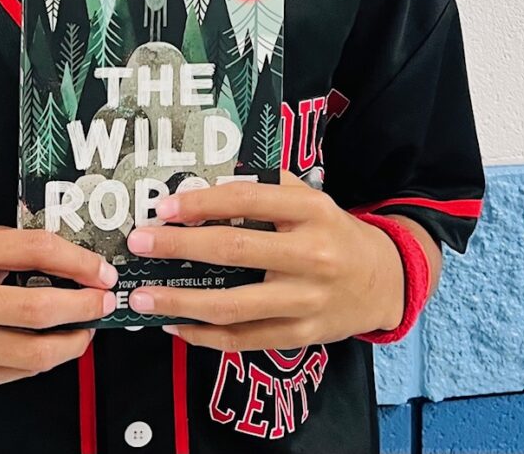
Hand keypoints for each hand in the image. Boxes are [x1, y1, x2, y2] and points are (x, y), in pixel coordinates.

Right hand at [0, 226, 117, 391]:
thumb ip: (13, 246)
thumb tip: (72, 257)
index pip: (34, 251)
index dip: (77, 261)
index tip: (101, 271)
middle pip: (36, 310)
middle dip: (83, 307)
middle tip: (104, 302)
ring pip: (32, 354)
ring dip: (73, 342)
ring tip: (86, 328)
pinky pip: (16, 373)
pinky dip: (44, 359)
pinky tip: (54, 344)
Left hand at [124, 169, 404, 350]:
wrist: (385, 281)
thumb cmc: (332, 231)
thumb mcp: (309, 198)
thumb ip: (264, 188)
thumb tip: (203, 183)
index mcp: (311, 211)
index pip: (247, 202)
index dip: (203, 203)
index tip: (164, 207)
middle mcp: (311, 255)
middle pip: (234, 251)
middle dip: (179, 247)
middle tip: (139, 244)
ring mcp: (306, 300)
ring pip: (233, 306)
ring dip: (180, 302)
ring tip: (143, 297)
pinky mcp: (301, 336)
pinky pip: (244, 339)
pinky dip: (204, 336)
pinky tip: (176, 326)